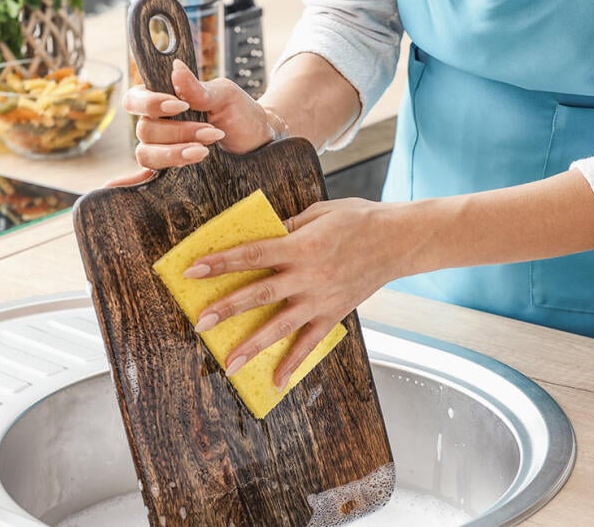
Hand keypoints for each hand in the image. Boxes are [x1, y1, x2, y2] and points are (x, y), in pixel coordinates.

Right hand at [110, 60, 277, 186]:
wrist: (259, 141)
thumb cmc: (240, 113)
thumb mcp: (225, 95)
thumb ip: (199, 87)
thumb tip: (175, 67)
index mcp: (164, 101)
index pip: (135, 99)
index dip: (150, 103)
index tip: (178, 105)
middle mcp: (158, 125)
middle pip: (144, 130)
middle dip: (178, 132)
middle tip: (210, 133)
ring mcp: (162, 150)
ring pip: (146, 154)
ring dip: (174, 153)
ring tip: (204, 151)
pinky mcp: (171, 172)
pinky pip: (143, 178)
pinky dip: (128, 183)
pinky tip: (114, 189)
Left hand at [183, 198, 412, 389]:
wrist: (400, 240)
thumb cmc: (359, 219)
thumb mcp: (319, 213)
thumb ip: (288, 228)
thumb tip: (261, 238)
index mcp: (300, 246)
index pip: (252, 255)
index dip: (221, 262)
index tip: (193, 270)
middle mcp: (308, 276)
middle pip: (259, 294)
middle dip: (226, 309)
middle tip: (200, 322)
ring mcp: (320, 299)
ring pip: (280, 326)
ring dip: (253, 345)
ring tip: (229, 363)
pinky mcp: (333, 314)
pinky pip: (310, 343)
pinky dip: (293, 363)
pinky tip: (275, 382)